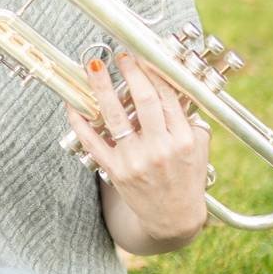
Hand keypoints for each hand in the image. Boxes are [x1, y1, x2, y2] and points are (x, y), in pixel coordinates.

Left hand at [66, 51, 208, 242]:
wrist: (173, 218)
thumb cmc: (187, 179)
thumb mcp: (198, 149)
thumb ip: (188, 120)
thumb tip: (173, 86)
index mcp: (183, 139)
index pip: (168, 96)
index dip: (154, 72)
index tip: (144, 56)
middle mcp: (160, 149)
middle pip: (144, 101)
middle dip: (131, 73)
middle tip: (121, 54)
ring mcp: (135, 160)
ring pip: (116, 117)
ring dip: (102, 88)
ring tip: (94, 67)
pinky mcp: (115, 171)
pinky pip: (93, 142)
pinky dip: (80, 122)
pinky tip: (73, 104)